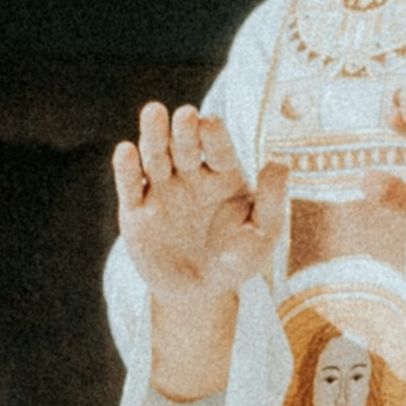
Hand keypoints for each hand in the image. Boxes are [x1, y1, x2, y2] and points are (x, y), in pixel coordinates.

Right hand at [112, 103, 271, 304]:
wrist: (200, 293)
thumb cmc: (237, 260)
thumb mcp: (263, 234)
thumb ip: (273, 199)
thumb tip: (280, 162)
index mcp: (223, 174)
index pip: (218, 148)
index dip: (214, 134)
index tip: (210, 122)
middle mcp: (190, 175)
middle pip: (184, 145)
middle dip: (184, 130)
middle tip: (186, 115)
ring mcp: (161, 190)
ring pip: (155, 157)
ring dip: (153, 136)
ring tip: (153, 113)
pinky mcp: (136, 212)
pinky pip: (130, 187)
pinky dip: (126, 169)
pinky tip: (126, 152)